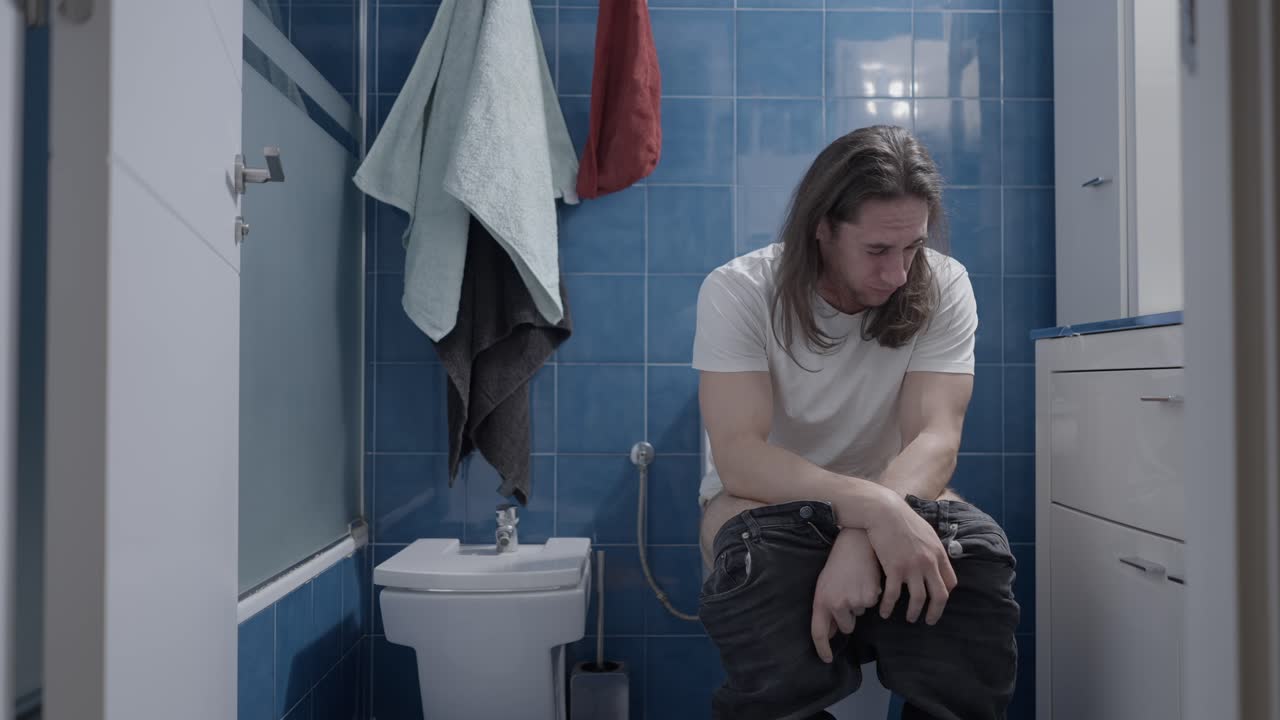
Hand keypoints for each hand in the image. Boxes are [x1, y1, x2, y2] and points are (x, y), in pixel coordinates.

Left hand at [810, 528, 882, 662]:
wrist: (855, 545)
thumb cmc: (838, 566)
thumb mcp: (825, 585)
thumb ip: (826, 609)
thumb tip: (830, 633)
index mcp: (821, 601)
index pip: (818, 632)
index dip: (822, 648)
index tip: (826, 659)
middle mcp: (836, 604)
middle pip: (846, 627)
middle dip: (848, 618)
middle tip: (848, 595)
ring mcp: (854, 601)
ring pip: (860, 615)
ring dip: (860, 604)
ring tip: (856, 583)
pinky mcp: (871, 597)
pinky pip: (872, 606)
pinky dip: (871, 597)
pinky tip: (866, 581)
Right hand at [864, 488, 957, 625]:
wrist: (884, 510)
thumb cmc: (902, 519)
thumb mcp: (926, 531)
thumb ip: (932, 548)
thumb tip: (935, 558)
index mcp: (938, 554)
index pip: (950, 582)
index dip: (944, 594)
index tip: (937, 601)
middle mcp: (929, 563)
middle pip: (939, 595)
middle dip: (935, 612)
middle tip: (929, 621)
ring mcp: (912, 566)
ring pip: (918, 599)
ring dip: (913, 612)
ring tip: (909, 619)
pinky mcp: (894, 568)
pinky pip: (893, 595)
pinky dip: (888, 606)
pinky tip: (884, 612)